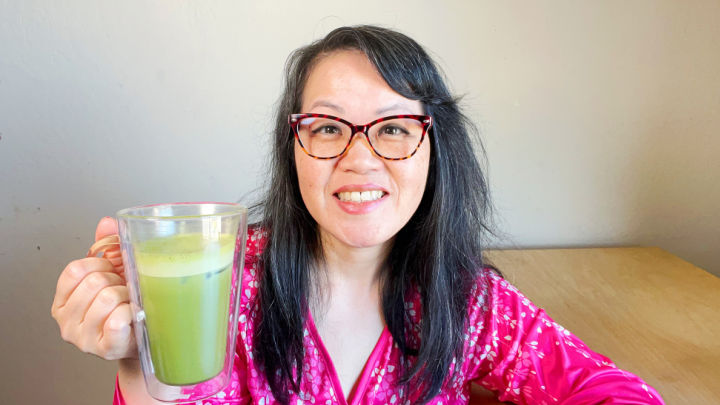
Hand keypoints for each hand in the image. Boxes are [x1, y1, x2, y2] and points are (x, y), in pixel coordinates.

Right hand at [51, 217, 136, 359]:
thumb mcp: (114, 272)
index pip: (75, 269)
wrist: (140, 337)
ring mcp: (83, 338)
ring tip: (130, 304)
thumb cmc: (125, 304)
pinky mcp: (104, 349)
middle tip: (125, 291)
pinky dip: (131, 313)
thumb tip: (107, 223)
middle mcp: (65, 321)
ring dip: (128, 297)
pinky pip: (118, 320)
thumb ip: (108, 246)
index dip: (100, 265)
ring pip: (108, 299)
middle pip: (94, 283)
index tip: (112, 272)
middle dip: (117, 281)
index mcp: (62, 300)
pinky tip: (134, 316)